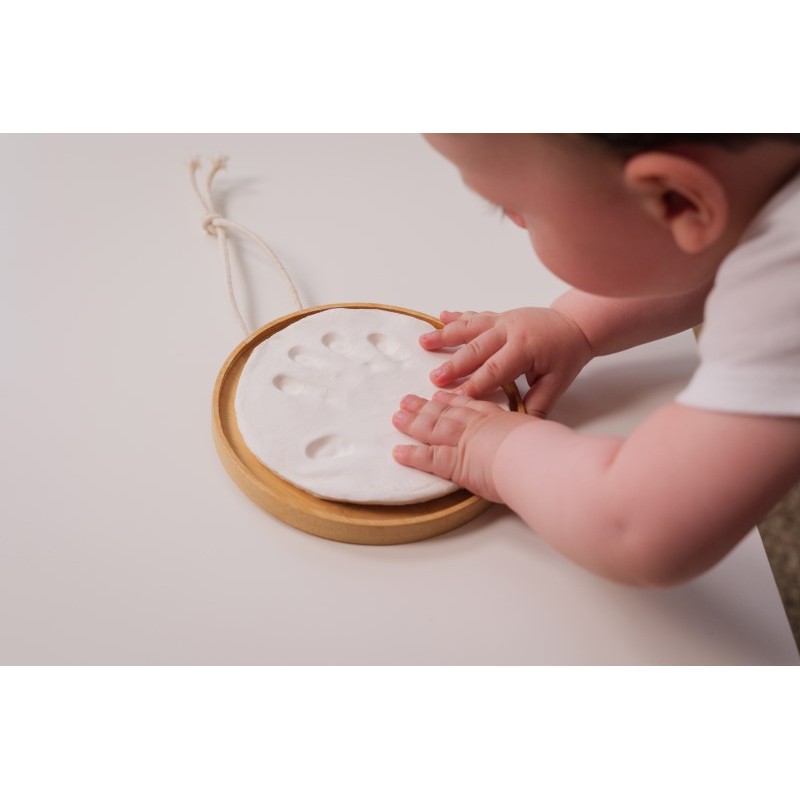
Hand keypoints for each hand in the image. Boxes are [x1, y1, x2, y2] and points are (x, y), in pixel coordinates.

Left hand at [392, 391, 532, 501]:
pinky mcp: (454, 462)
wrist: (535, 458)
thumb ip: (533, 436)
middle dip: (425, 406)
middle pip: (446, 412)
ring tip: (398, 416)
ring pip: (433, 428)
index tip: (440, 395)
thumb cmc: (544, 448)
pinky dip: (412, 455)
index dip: (453, 400)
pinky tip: (398, 452)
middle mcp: (476, 425)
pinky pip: (428, 458)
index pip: (470, 405)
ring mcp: (463, 441)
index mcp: (497, 418)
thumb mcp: (540, 435)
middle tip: (408, 400)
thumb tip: (541, 442)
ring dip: (414, 422)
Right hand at [419, 307, 592, 416]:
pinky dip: (456, 318)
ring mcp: (503, 320)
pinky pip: (474, 316)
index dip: (474, 385)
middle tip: (435, 379)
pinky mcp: (499, 316)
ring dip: (445, 336)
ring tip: (423, 343)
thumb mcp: (557, 383)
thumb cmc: (566, 355)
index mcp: (525, 348)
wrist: (575, 324)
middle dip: (454, 365)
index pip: (494, 370)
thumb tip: (520, 427)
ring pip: (470, 328)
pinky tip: (440, 317)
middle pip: (476, 350)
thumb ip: (537, 404)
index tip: (456, 399)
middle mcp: (510, 331)